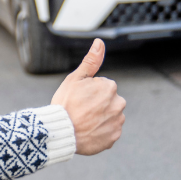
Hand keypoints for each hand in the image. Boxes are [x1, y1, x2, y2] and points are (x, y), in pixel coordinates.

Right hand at [51, 39, 124, 155]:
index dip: (89, 92)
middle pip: (108, 102)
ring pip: (109, 117)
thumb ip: (91, 61)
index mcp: (110, 87)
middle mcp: (119, 104)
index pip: (102, 87)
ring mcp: (117, 122)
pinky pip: (109, 132)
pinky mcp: (114, 137)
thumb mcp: (75, 78)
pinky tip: (88, 132)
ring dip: (100, 119)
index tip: (79, 98)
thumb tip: (100, 42)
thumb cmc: (66, 104)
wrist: (61, 133)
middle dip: (98, 105)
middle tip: (80, 111)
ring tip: (83, 122)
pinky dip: (100, 132)